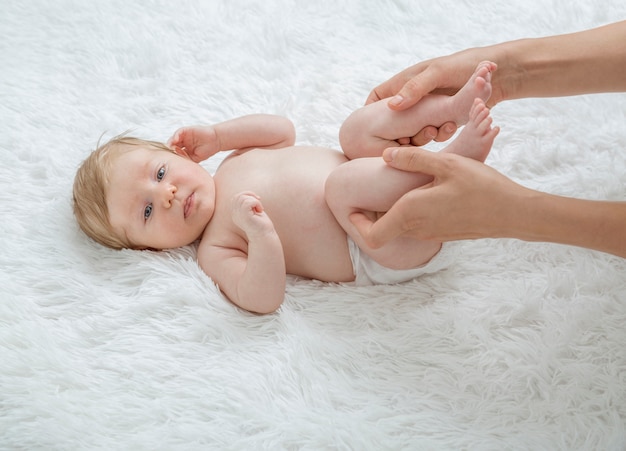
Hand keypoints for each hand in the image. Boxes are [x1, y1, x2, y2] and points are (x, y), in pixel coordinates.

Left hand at [167, 126, 220, 161]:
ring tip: (170, 147)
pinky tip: (175, 140)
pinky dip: (176, 136)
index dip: (171, 156)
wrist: (216, 141)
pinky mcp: (187, 130)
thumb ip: (186, 159)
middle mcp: (183, 142)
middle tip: (167, 154)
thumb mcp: (195, 158)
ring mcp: (184, 136)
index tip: (169, 160)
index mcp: (185, 150)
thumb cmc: (208, 150)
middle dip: (169, 150)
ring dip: (171, 143)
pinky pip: (179, 132)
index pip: (175, 153)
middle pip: (173, 146)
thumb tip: (177, 163)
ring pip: (174, 139)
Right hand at [231, 191, 275, 237]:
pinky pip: (248, 202)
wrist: (265, 236)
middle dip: (250, 195)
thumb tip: (249, 194)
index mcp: (236, 213)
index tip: (256, 200)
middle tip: (258, 203)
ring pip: (242, 198)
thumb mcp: (253, 210)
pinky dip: (256, 203)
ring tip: (259, 209)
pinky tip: (261, 210)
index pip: (235, 198)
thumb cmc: (261, 224)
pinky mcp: (245, 218)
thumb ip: (248, 203)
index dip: (246, 195)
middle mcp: (235, 215)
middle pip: (238, 196)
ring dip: (254, 200)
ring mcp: (239, 217)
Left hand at [350, 147, 519, 247]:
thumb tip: (385, 156)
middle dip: (369, 217)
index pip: (371, 236)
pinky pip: (416, 226)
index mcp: (411, 213)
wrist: (513, 212)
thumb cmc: (480, 186)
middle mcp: (417, 228)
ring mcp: (431, 233)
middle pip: (382, 233)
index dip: (356, 225)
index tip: (352, 209)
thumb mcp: (446, 164)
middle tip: (366, 195)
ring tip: (394, 187)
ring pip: (399, 228)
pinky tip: (420, 191)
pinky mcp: (443, 232)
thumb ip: (412, 159)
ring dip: (391, 212)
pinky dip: (409, 213)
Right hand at [365, 50, 503, 144]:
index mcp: (405, 82)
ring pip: (415, 130)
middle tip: (406, 138)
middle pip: (395, 119)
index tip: (372, 130)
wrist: (499, 72)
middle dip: (402, 130)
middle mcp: (414, 97)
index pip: (377, 99)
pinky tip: (453, 126)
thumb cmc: (464, 65)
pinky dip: (442, 133)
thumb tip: (392, 106)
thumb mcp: (436, 73)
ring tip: (446, 124)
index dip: (370, 113)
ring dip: (427, 133)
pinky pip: (435, 133)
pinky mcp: (443, 119)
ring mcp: (428, 110)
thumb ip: (415, 89)